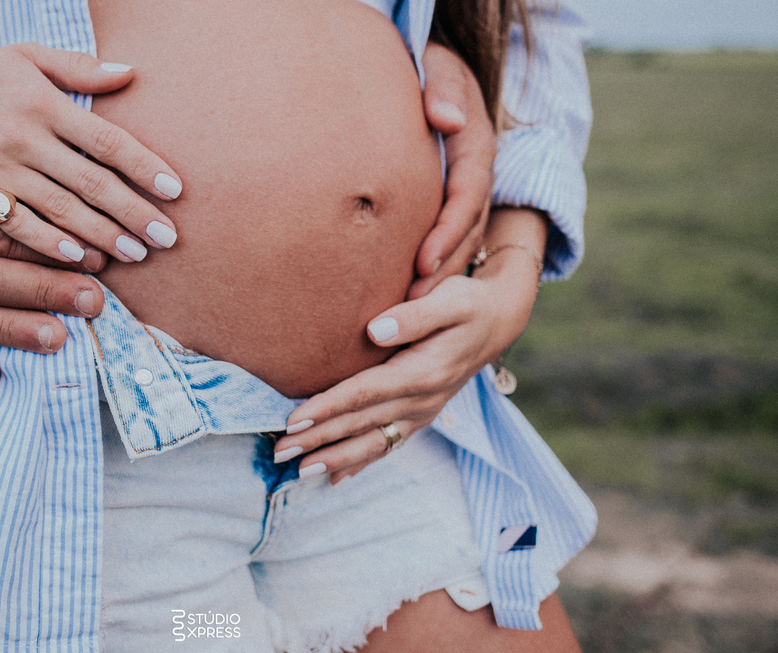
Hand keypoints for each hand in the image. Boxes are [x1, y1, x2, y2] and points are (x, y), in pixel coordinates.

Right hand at [0, 13, 183, 264]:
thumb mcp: (26, 55)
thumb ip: (78, 67)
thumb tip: (131, 72)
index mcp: (44, 102)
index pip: (106, 139)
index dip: (144, 166)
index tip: (174, 191)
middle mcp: (23, 136)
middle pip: (90, 181)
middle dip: (132, 212)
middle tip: (166, 239)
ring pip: (58, 208)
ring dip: (100, 234)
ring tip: (134, 254)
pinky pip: (16, 224)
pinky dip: (48, 243)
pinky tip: (78, 259)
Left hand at [274, 208, 546, 483]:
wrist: (498, 320)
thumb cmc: (468, 302)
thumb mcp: (451, 299)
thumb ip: (415, 314)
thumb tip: (376, 329)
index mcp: (424, 372)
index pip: (366, 393)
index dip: (329, 406)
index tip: (293, 418)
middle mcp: (423, 399)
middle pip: (363, 423)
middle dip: (320, 439)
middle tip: (279, 451)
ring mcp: (423, 412)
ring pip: (374, 442)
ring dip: (336, 458)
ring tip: (301, 471)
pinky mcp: (421, 415)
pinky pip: (389, 445)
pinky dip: (362, 463)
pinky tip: (336, 478)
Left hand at [413, 42, 495, 296]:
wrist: (424, 62)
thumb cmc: (424, 59)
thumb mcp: (436, 60)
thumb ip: (440, 84)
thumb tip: (447, 119)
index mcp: (476, 142)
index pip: (468, 194)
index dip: (448, 231)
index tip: (422, 261)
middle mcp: (475, 171)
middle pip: (466, 230)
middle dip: (442, 270)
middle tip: (411, 307)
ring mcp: (463, 187)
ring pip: (459, 240)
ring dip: (437, 278)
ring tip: (405, 313)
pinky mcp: (446, 198)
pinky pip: (443, 236)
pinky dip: (427, 265)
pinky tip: (397, 293)